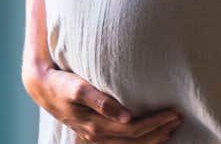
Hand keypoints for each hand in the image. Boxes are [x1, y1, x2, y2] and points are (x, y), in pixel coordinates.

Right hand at [23, 64, 182, 142]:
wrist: (41, 87)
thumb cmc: (61, 83)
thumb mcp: (77, 88)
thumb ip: (101, 101)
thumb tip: (127, 116)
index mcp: (96, 126)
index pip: (134, 130)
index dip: (155, 124)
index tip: (173, 113)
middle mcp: (97, 135)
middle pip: (136, 141)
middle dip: (159, 131)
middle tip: (178, 118)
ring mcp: (95, 135)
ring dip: (152, 138)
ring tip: (170, 128)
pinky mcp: (94, 131)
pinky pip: (122, 142)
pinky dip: (139, 140)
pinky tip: (148, 134)